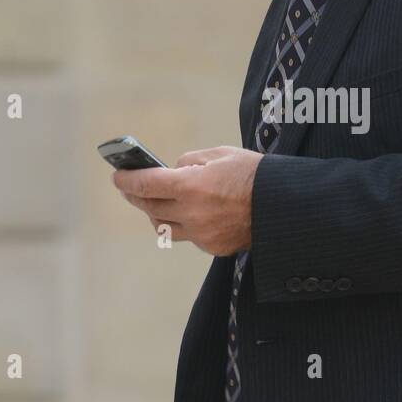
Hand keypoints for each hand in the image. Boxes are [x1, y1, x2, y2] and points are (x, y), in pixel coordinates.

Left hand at [112, 145, 262, 254]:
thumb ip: (191, 161)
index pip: (146, 184)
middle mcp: (191, 213)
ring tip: (154, 203)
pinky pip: (187, 236)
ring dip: (154, 214)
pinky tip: (187, 214)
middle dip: (136, 196)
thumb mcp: (221, 154)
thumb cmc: (255, 174)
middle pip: (149, 208)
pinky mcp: (212, 247)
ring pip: (163, 227)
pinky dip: (182, 224)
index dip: (127, 180)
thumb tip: (173, 171)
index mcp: (191, 186)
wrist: (284, 207)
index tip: (117, 176)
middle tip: (129, 188)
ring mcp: (201, 234)